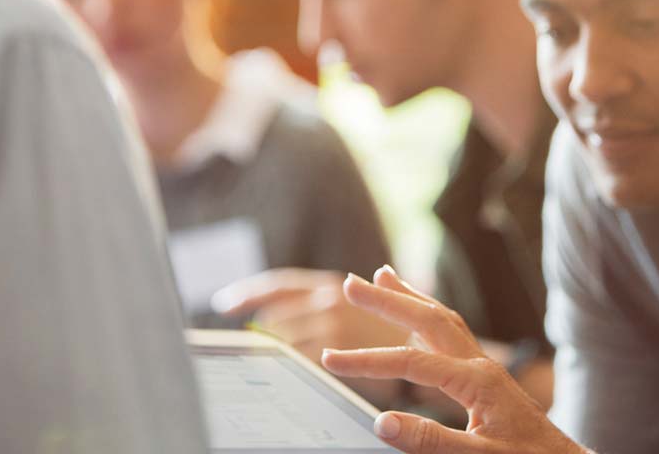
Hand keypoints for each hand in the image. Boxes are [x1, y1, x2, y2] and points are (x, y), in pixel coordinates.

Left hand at [212, 268, 413, 360]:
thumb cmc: (398, 330)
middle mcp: (326, 299)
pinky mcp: (333, 350)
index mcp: (330, 286)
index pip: (276, 285)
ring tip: (282, 364)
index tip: (224, 304)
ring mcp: (329, 325)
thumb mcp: (362, 306)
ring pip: (283, 341)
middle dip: (265, 335)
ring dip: (278, 353)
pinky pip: (297, 361)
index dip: (246, 293)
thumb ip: (330, 301)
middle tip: (256, 349)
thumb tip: (289, 306)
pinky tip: (301, 373)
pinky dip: (293, 366)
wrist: (433, 346)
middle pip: (274, 319)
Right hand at [320, 266, 585, 453]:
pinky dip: (429, 315)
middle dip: (386, 300)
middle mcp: (480, 365)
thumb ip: (430, 440)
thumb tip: (383, 421)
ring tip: (383, 275)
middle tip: (349, 283)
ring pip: (442, 319)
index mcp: (476, 380)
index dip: (367, 361)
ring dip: (410, 297)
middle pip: (427, 319)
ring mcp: (485, 368)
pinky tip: (417, 316)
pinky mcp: (487, 378)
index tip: (331, 362)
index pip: (410, 362)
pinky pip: (453, 333)